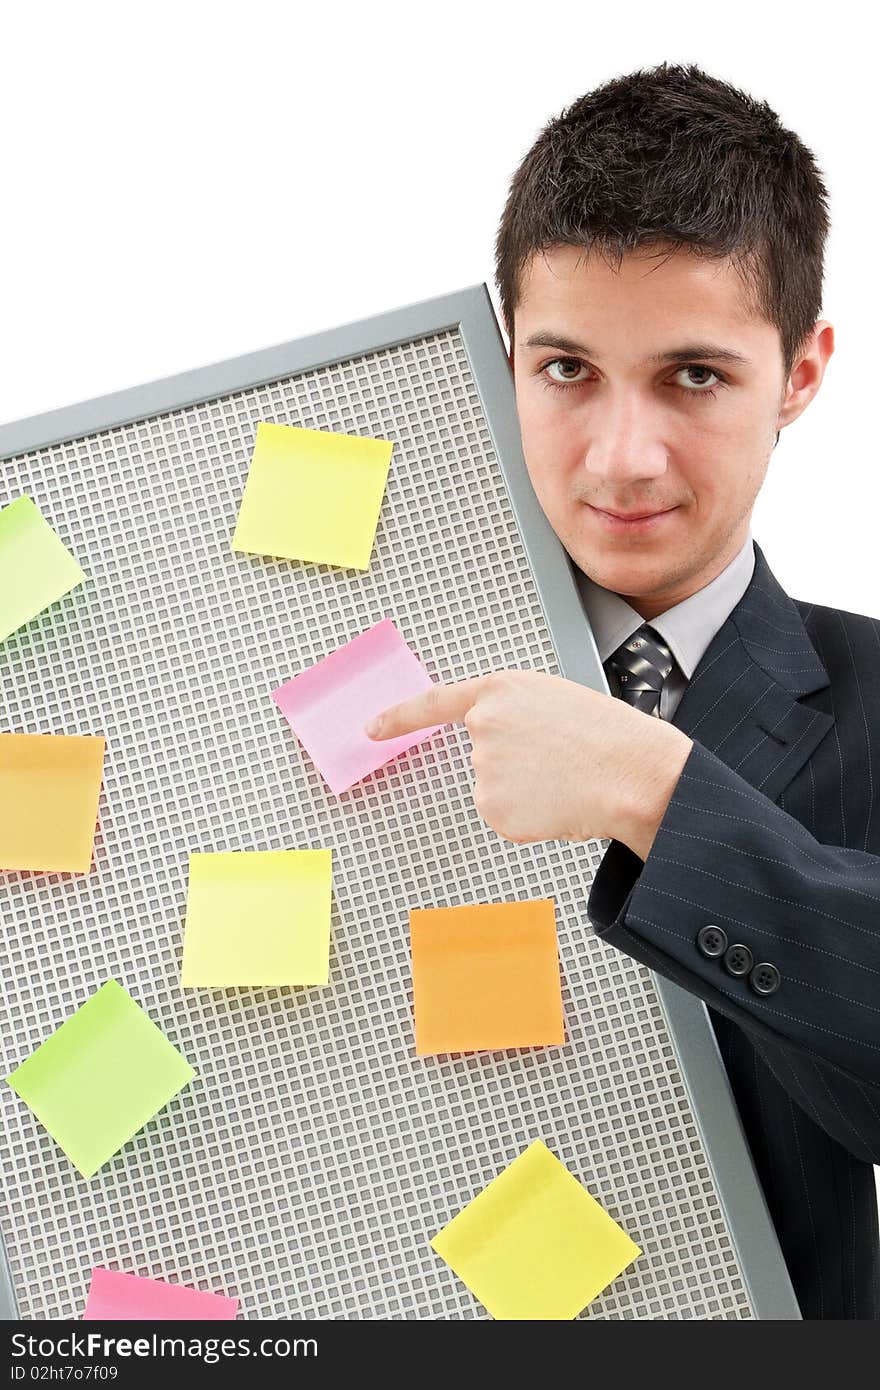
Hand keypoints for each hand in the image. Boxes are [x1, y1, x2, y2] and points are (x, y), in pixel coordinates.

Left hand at [364, 669, 692, 858]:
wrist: (632, 773)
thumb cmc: (607, 735)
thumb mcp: (555, 699)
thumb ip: (515, 713)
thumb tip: (501, 745)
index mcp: (499, 690)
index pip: (434, 703)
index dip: (399, 718)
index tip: (371, 729)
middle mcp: (482, 727)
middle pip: (484, 755)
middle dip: (516, 763)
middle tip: (560, 759)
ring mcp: (484, 769)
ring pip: (496, 788)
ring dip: (527, 790)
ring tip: (566, 778)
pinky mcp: (494, 808)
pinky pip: (506, 817)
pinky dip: (530, 818)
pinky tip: (559, 803)